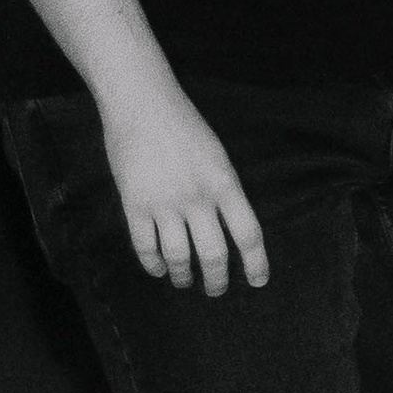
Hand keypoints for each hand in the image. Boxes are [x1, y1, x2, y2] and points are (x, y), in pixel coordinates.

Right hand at [98, 81, 267, 296]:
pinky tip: (159, 270)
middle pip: (213, 254)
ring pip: (178, 256)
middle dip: (217, 280)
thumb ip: (223, 190)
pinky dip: (153, 265)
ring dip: (183, 276)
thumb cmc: (182, 124)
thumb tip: (226, 227)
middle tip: (216, 290)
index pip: (248, 233)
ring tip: (184, 282)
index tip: (258, 282)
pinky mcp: (134, 204)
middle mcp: (197, 197)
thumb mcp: (216, 155)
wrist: (141, 102)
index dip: (256, 263)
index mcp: (224, 182)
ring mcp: (164, 203)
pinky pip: (145, 247)